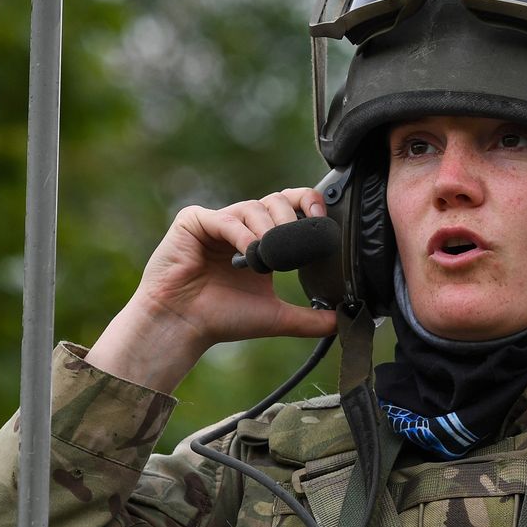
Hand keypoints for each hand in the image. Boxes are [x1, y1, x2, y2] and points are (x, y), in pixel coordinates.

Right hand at [88, 187, 337, 392]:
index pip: (288, 206)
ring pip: (252, 207)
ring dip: (267, 230)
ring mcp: (216, 222)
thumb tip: (343, 322)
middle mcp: (240, 226)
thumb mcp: (276, 317)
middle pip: (273, 200)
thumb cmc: (221, 319)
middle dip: (288, 219)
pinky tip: (250, 252)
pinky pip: (225, 217)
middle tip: (292, 247)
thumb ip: (310, 318)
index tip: (320, 215)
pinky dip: (242, 233)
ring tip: (267, 258)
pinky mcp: (193, 222)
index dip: (306, 202)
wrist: (183, 326)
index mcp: (260, 240)